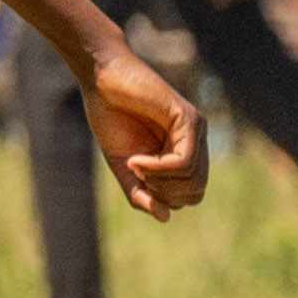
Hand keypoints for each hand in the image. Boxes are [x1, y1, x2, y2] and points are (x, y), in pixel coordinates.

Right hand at [79, 45, 206, 220]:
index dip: (163, 197)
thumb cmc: (110, 116)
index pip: (189, 193)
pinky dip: (158, 168)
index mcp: (181, 152)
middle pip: (195, 191)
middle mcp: (195, 142)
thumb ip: (140, 190)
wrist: (102, 80)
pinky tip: (137, 160)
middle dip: (164, 193)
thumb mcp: (123, 164)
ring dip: (159, 180)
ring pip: (193, 179)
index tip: (135, 180)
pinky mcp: (189, 120)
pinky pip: (184, 162)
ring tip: (135, 165)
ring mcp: (195, 130)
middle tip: (137, 176)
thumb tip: (164, 218)